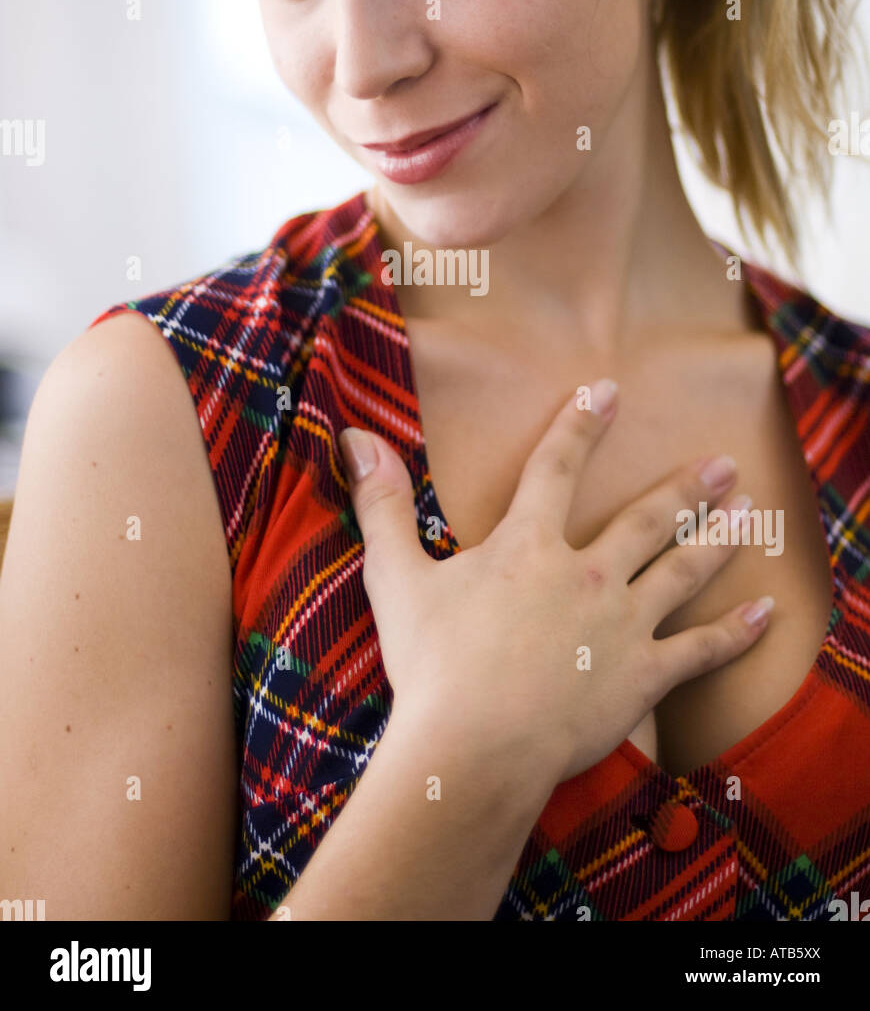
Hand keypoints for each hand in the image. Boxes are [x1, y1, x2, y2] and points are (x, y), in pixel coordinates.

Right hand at [339, 386, 769, 787]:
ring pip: (681, 571)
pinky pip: (698, 650)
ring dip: (717, 538)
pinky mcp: (642, 678)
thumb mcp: (396, 577)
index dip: (581, 424)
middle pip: (646, 518)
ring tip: (746, 512)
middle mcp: (586, 573)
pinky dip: (734, 632)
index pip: (557, 467)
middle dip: (687, 485)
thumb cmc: (432, 666)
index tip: (609, 389)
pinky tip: (766, 614)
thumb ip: (382, 505)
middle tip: (724, 462)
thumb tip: (356, 437)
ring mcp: (621, 625)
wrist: (476, 748)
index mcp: (528, 546)